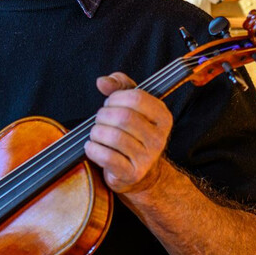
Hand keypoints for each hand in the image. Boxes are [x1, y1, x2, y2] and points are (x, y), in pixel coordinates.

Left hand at [86, 72, 173, 194]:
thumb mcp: (131, 106)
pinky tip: (92, 146)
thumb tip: (102, 81)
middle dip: (104, 115)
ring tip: (96, 133)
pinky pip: (106, 157)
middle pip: (123, 117)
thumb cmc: (132, 133)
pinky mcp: (132, 173)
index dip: (116, 97)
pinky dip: (93, 149)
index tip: (110, 103)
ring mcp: (147, 158)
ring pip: (114, 137)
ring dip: (97, 132)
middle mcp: (159, 138)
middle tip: (100, 119)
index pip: (137, 98)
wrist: (139, 172)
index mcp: (163, 117)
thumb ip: (119, 87)